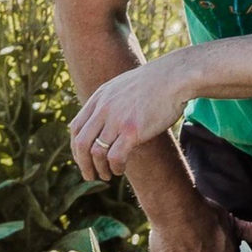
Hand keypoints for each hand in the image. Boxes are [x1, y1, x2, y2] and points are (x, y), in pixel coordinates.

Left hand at [70, 54, 194, 181]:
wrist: (175, 77)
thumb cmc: (156, 83)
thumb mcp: (125, 87)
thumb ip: (112, 101)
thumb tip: (107, 117)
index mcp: (99, 98)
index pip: (76, 128)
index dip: (75, 147)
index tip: (82, 158)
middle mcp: (104, 109)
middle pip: (81, 142)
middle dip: (82, 163)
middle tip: (89, 175)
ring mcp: (117, 120)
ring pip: (96, 152)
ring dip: (99, 168)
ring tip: (107, 175)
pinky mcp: (133, 130)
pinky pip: (115, 156)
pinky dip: (115, 166)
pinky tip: (121, 169)